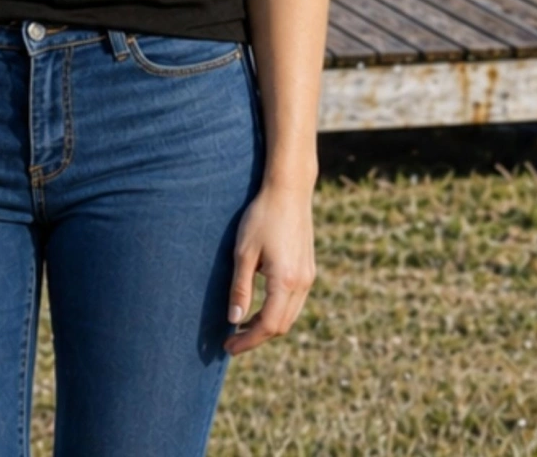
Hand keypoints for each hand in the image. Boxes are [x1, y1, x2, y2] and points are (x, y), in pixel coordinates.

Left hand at [223, 180, 315, 355]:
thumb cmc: (262, 217)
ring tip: (241, 328)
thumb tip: (234, 321)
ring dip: (267, 326)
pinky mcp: (308, 269)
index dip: (248, 341)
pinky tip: (259, 308)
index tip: (228, 347)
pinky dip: (277, 312)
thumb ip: (240, 288)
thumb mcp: (244, 252)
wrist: (289, 190)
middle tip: (231, 342)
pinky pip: (294, 302)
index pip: (269, 326)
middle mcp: (302, 283)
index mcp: (285, 281)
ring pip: (290, 315)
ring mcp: (308, 277)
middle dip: (256, 337)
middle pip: (282, 326)